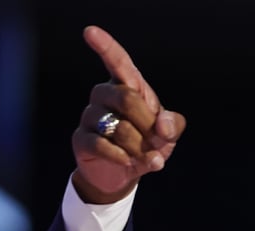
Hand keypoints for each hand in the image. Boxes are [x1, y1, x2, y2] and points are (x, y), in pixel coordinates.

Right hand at [70, 25, 186, 203]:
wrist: (124, 174)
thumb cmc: (147, 145)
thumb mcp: (167, 134)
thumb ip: (173, 125)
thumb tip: (163, 126)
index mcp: (127, 86)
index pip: (117, 62)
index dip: (106, 46)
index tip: (91, 32)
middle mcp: (104, 95)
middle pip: (127, 98)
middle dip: (149, 126)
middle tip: (157, 141)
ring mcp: (90, 115)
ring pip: (119, 128)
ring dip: (139, 148)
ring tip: (143, 155)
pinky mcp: (81, 138)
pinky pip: (102, 145)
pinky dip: (123, 158)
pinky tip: (129, 163)